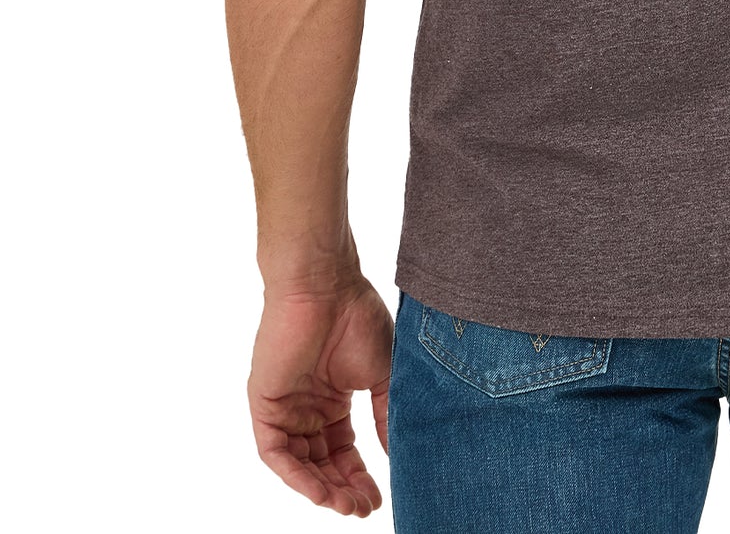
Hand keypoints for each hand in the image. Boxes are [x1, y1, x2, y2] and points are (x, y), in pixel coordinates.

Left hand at [247, 278, 392, 515]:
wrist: (326, 286)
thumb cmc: (356, 317)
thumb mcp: (382, 373)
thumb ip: (385, 415)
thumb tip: (399, 454)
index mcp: (332, 398)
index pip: (343, 449)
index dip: (359, 475)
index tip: (379, 498)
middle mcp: (307, 407)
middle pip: (322, 462)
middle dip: (343, 488)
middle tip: (364, 508)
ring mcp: (285, 407)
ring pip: (299, 464)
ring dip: (322, 489)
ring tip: (347, 506)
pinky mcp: (265, 405)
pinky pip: (276, 453)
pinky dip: (297, 476)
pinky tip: (321, 492)